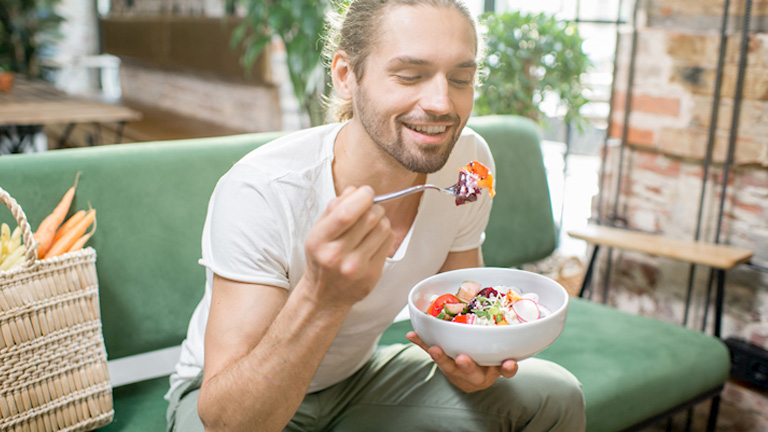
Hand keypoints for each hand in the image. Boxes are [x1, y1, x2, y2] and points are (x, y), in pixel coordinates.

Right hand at [303, 186, 393, 307]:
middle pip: (369, 218)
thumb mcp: (318, 232)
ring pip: (383, 228)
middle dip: (373, 206)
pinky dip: (385, 234)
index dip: (362, 197)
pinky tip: (374, 238)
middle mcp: (337, 256)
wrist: (325, 296)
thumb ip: (334, 209)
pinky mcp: (372, 275)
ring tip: (371, 224)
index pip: (346, 213)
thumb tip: (355, 190)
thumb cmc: (321, 259)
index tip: (366, 192)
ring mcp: (356, 267)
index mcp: (319, 241)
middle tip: (370, 207)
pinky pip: (388, 242)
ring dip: (381, 219)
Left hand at [407, 331, 517, 392]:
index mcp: (494, 369)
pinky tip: (412, 335)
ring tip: (433, 348)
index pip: (504, 371)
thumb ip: (507, 343)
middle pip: (473, 373)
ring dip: (441, 358)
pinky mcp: (443, 364)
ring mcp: (458, 370)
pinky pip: (431, 353)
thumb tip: (527, 327)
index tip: (509, 363)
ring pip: (450, 367)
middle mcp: (476, 373)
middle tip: (463, 358)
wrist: (470, 378)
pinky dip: (421, 343)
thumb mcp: (500, 356)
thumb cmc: (489, 361)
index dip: (507, 368)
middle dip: (468, 366)